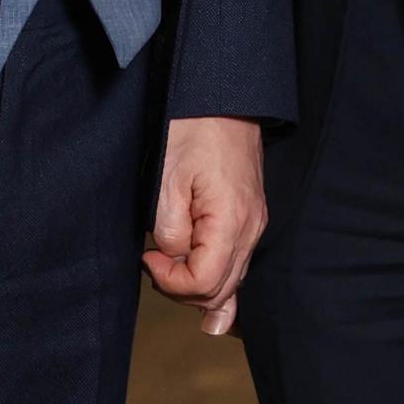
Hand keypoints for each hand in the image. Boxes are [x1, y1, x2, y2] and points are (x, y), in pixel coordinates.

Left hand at [142, 115, 266, 335]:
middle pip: (220, 291)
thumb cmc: (193, 131)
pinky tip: (211, 305)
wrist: (223, 98)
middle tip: (155, 263)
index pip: (204, 283)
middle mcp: (251, 229)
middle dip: (183, 290)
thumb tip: (174, 257)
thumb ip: (170, 231)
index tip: (148, 257)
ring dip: (199, 286)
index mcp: (231, 221)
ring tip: (170, 266)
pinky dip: (222, 283)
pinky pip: (239, 263)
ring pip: (232, 282)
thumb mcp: (166, 182)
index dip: (170, 282)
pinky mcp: (251, 218)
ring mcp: (255, 224)